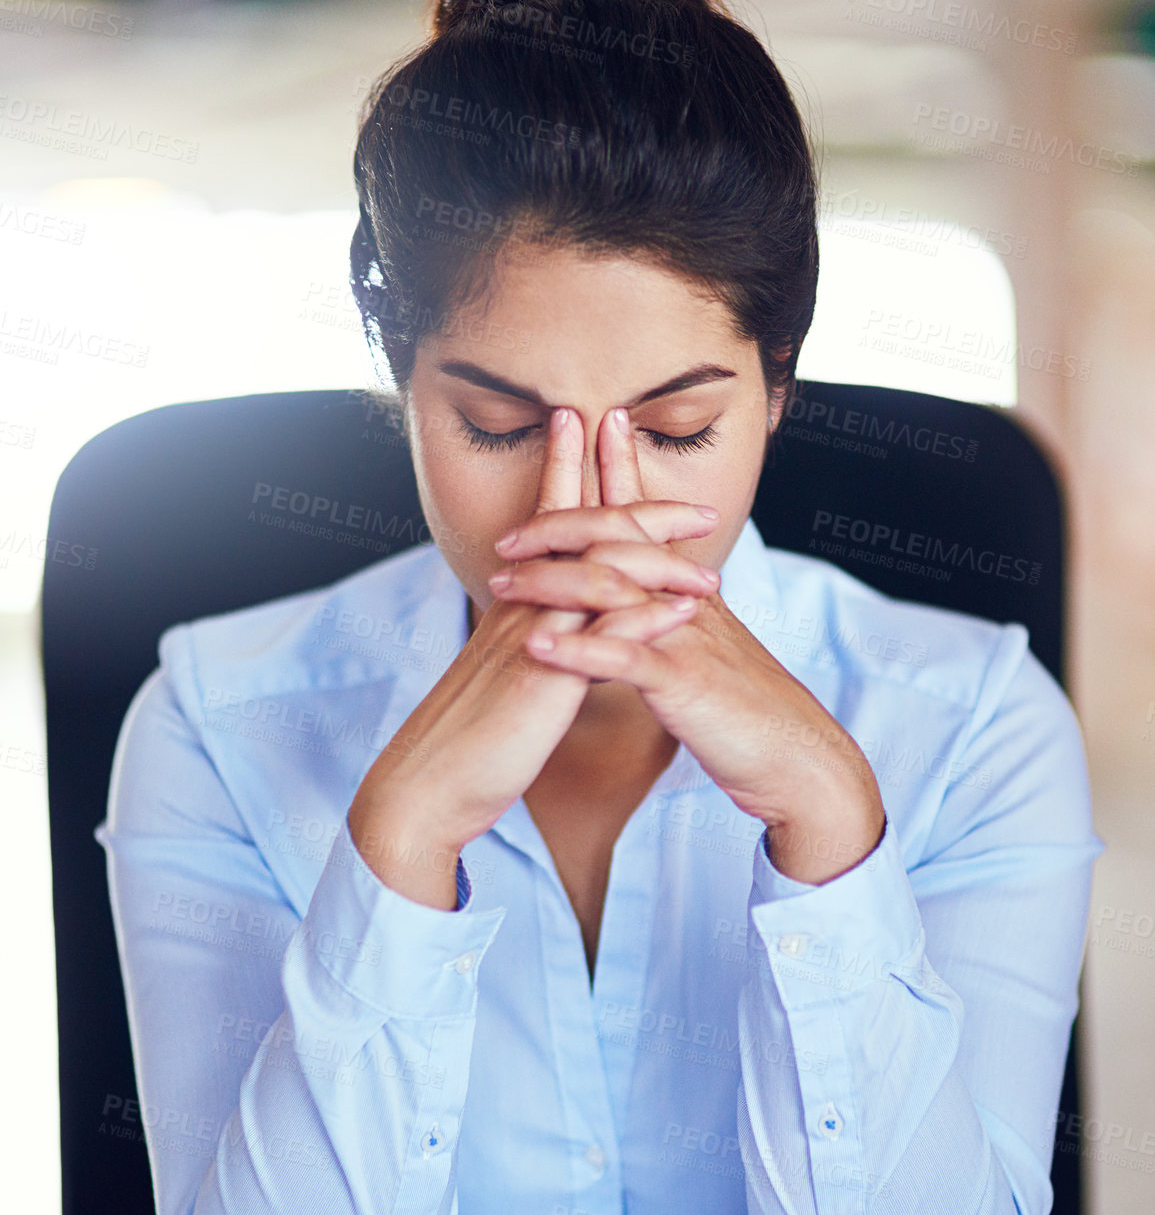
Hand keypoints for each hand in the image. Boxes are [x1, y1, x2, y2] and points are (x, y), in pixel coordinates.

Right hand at [347, 406, 718, 904]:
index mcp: (516, 603)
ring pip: (600, 576)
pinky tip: (683, 611)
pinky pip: (601, 641)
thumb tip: (563, 623)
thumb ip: (536, 638)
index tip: (598, 429)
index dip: (572, 471)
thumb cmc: (470, 736)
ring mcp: (533, 640)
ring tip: (710, 556)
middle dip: (638, 504)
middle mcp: (524, 609)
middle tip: (694, 500)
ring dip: (659, 560)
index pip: (551, 522)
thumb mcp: (507, 672)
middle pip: (584, 534)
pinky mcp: (543, 681)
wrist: (427, 785)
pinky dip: (645, 620)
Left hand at [488, 411, 885, 883]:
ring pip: (612, 588)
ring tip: (499, 584)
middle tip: (508, 535)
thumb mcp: (705, 652)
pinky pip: (626, 657)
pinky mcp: (684, 681)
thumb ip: (671, 620)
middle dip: (559, 525)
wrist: (796, 757)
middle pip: (620, 539)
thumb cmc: (746, 711)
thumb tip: (638, 603)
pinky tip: (537, 647)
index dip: (619, 471)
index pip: (646, 518)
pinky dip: (578, 650)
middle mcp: (686, 600)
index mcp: (689, 591)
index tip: (591, 426)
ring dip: (551, 581)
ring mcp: (685, 637)